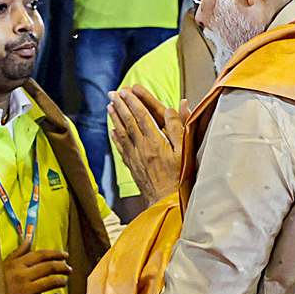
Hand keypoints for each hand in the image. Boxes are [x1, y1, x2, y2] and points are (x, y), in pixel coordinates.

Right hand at [3, 239, 69, 293]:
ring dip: (61, 281)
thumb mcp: (4, 265)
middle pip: (49, 267)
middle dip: (62, 267)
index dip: (55, 254)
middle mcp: (23, 275)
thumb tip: (29, 241)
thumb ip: (17, 253)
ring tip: (64, 282)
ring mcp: (26, 290)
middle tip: (69, 269)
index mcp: (17, 264)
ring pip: (50, 282)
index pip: (41, 255)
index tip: (65, 255)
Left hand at [108, 85, 188, 204]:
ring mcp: (135, 157)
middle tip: (113, 92)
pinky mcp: (133, 167)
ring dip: (115, 118)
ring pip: (122, 133)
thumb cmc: (180, 177)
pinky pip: (121, 148)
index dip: (133, 101)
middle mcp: (142, 147)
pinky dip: (115, 138)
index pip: (141, 115)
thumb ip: (177, 128)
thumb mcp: (185, 151)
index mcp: (155, 141)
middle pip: (128, 121)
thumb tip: (172, 108)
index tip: (126, 90)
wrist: (167, 202)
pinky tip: (112, 131)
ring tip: (109, 106)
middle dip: (120, 105)